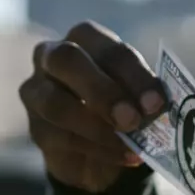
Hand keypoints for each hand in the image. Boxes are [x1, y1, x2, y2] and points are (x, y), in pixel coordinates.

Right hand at [19, 22, 167, 192]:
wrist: (100, 147)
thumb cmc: (123, 104)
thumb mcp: (137, 94)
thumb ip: (143, 94)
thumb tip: (158, 106)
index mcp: (86, 38)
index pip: (107, 48)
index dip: (134, 75)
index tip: (157, 103)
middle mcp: (52, 55)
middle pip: (68, 60)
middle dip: (103, 91)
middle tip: (133, 120)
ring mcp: (37, 91)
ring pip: (57, 103)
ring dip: (97, 126)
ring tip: (131, 145)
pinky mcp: (36, 128)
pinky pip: (62, 138)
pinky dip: (99, 149)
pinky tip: (126, 157)